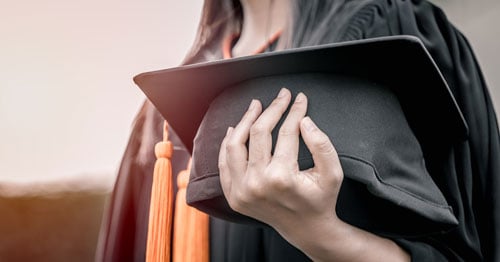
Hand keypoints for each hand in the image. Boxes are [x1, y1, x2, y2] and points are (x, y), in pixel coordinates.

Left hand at [218, 88, 409, 260]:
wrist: (306, 229)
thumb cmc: (321, 199)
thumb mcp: (333, 173)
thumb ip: (322, 144)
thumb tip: (303, 120)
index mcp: (282, 177)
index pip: (286, 132)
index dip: (294, 111)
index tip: (300, 98)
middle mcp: (257, 183)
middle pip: (259, 132)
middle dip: (272, 109)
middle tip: (281, 95)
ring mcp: (241, 190)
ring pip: (235, 144)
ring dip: (246, 120)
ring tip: (256, 106)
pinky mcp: (233, 195)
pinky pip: (224, 162)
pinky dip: (228, 143)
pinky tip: (236, 128)